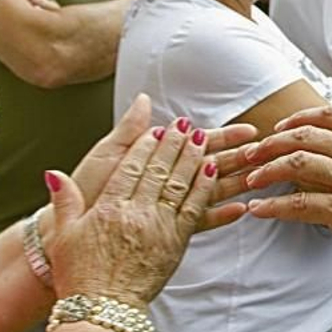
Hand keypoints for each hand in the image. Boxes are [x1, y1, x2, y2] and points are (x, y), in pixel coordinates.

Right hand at [42, 120, 217, 307]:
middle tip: (185, 124)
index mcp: (109, 207)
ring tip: (203, 139)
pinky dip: (205, 188)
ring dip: (192, 159)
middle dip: (173, 144)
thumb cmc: (79, 275)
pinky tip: (212, 172)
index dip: (145, 146)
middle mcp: (136, 213)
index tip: (156, 129)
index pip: (131, 167)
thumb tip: (54, 173)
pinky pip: (196, 210)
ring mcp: (159, 228)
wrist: (102, 311)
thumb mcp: (65, 235)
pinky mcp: (176, 244)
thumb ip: (64, 200)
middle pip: (159, 170)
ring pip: (180, 185)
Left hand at [54, 95, 256, 236]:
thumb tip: (144, 99)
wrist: (65, 229)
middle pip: (210, 167)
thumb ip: (130, 131)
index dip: (222, 137)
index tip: (247, 130)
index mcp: (154, 162)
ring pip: (210, 192)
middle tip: (266, 152)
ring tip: (261, 177)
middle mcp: (165, 184)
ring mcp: (167, 207)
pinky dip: (220, 216)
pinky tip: (241, 210)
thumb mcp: (106, 155)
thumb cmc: (86, 191)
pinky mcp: (166, 231)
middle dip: (238, 159)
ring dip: (237, 183)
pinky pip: (199, 221)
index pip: (195, 146)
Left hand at [240, 107, 331, 264]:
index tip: (282, 126)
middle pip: (303, 136)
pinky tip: (260, 209)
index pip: (329, 116)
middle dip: (270, 143)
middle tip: (252, 153)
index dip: (298, 119)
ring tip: (249, 179)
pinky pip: (300, 203)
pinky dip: (274, 205)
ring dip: (266, 170)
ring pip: (296, 163)